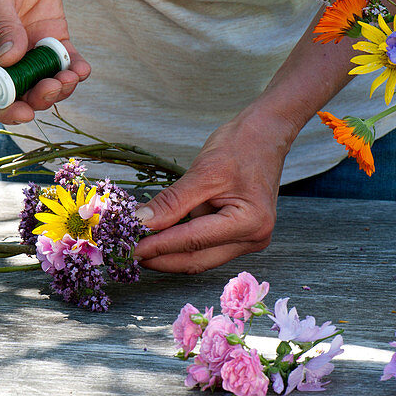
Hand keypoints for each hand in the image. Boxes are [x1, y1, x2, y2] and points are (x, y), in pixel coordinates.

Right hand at [0, 0, 90, 123]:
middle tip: (55, 85)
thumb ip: (2, 24)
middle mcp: (2, 56)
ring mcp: (28, 48)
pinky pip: (63, 61)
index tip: (26, 114)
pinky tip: (82, 68)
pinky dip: (75, 69)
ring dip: (60, 87)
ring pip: (44, 81)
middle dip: (39, 97)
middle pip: (20, 93)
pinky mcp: (50, 37)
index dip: (6, 108)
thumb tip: (10, 59)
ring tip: (72, 76)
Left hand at [131, 109, 298, 273]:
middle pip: (197, 259)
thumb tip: (142, 223)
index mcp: (249, 222)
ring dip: (170, 253)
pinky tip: (160, 236)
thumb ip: (172, 202)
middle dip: (162, 258)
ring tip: (141, 244)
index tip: (131, 249)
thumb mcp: (202, 172)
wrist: (265, 135)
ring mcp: (248, 240)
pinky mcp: (240, 236)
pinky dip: (181, 243)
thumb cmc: (240, 146)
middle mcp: (253, 238)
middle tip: (130, 252)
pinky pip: (205, 247)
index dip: (159, 247)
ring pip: (200, 258)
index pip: (193, 241)